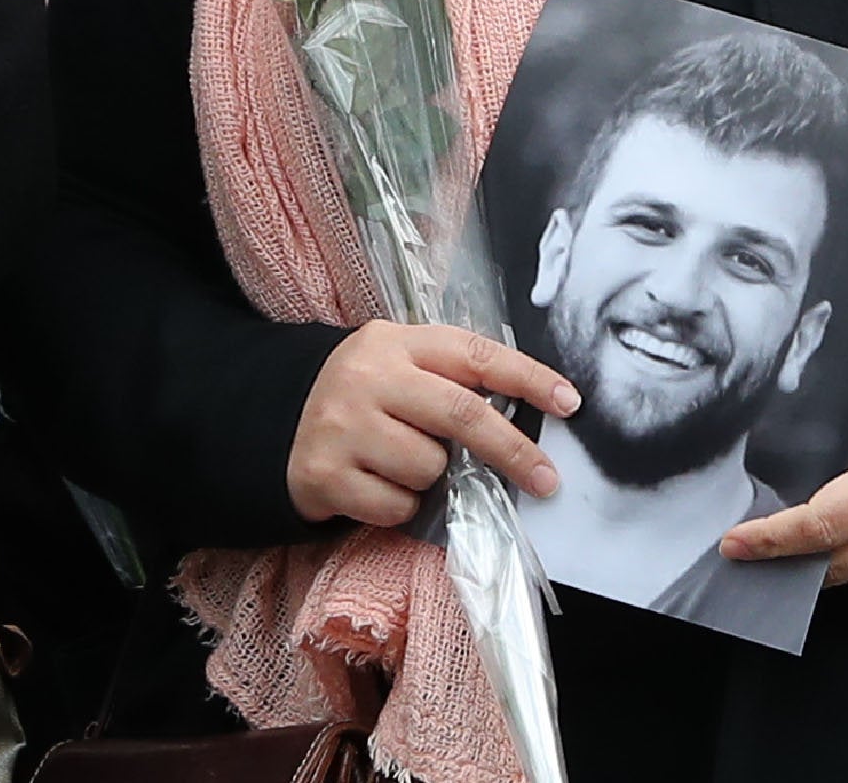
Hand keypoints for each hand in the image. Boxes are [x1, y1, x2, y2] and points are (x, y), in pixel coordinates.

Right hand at [285, 321, 577, 527]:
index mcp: (397, 342)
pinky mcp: (324, 473)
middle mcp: (369, 376)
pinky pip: (396, 505)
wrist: (277, 421)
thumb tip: (525, 419)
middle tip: (546, 479)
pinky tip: (374, 484)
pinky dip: (398, 505)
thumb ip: (451, 380)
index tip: (569, 402)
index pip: (475, 354)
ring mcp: (343, 425)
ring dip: (431, 477)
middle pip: (461, 414)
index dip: (527, 378)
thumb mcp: (400, 366)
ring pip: (429, 467)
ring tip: (400, 462)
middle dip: (512, 450)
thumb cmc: (363, 397)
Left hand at [719, 358, 847, 590]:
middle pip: (835, 562)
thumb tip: (763, 473)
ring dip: (819, 563)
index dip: (772, 538)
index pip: (822, 525)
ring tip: (793, 537)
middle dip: (786, 559)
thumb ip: (819, 440)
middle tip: (748, 546)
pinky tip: (842, 537)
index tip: (734, 544)